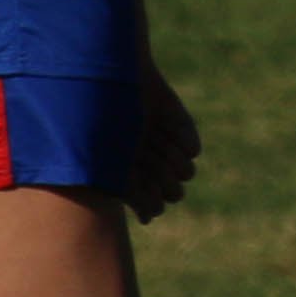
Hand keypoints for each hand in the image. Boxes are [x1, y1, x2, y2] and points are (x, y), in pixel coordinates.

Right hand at [116, 69, 201, 223]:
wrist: (112, 79)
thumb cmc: (101, 124)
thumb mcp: (109, 160)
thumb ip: (131, 193)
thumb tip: (150, 217)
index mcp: (129, 178)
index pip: (154, 207)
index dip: (150, 199)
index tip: (134, 179)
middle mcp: (150, 166)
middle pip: (175, 193)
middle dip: (163, 178)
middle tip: (143, 154)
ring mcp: (167, 148)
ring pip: (186, 173)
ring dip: (171, 159)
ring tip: (152, 139)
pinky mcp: (182, 130)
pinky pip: (194, 151)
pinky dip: (181, 141)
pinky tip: (164, 125)